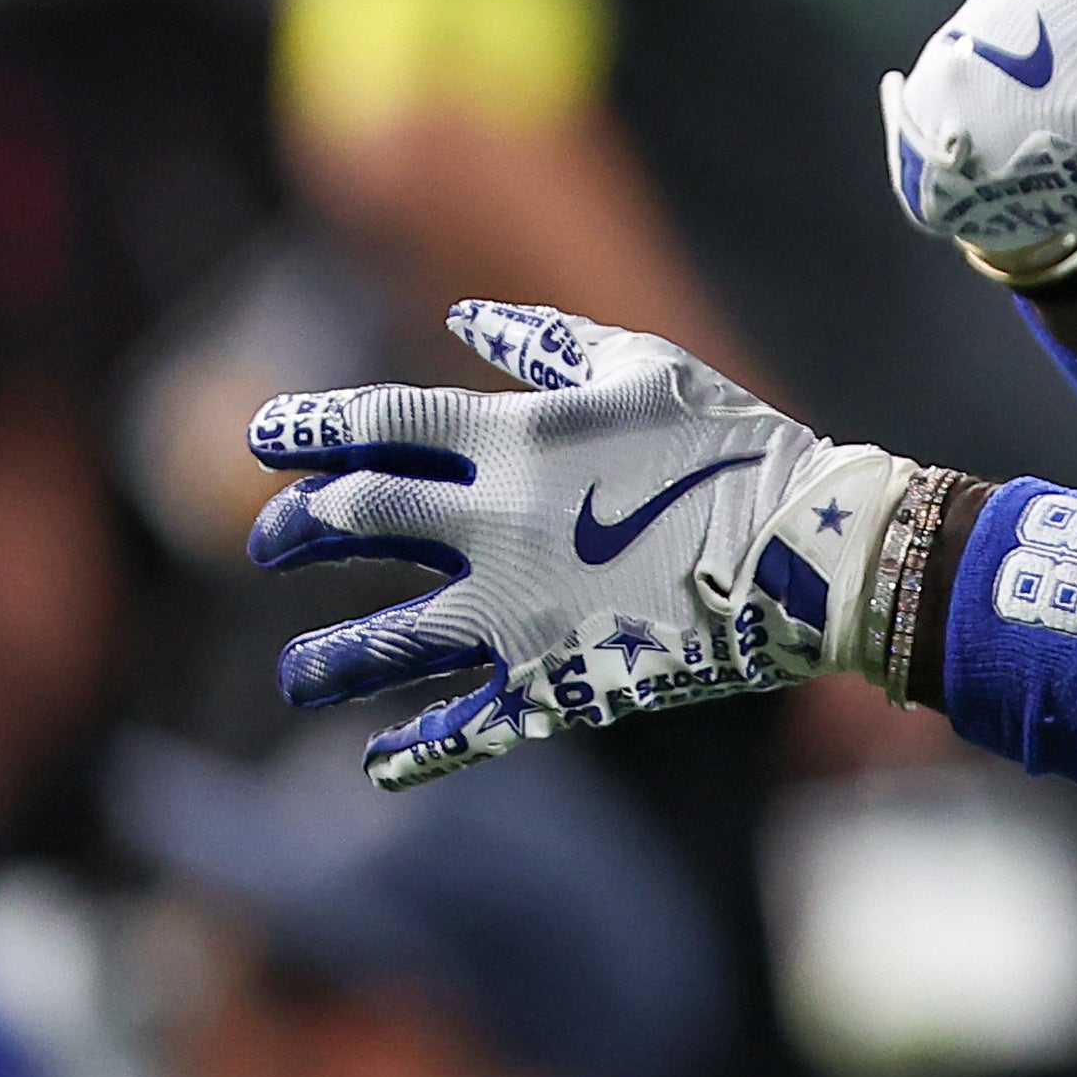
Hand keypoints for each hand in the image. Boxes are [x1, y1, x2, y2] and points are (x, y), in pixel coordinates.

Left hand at [250, 303, 913, 788]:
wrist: (812, 550)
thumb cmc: (736, 444)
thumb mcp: (646, 366)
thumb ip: (547, 340)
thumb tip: (465, 315)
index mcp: (515, 439)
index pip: (377, 425)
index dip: (307, 427)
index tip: (264, 437)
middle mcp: (494, 524)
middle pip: (354, 521)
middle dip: (294, 529)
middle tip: (267, 544)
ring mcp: (516, 613)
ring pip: (382, 640)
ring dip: (324, 659)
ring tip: (296, 676)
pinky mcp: (553, 682)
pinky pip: (461, 725)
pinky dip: (412, 749)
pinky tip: (378, 761)